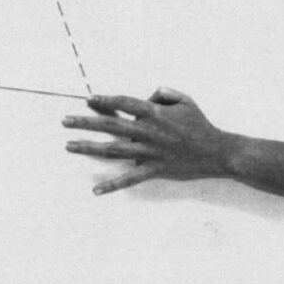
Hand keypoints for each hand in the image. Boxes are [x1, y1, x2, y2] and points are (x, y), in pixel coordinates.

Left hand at [63, 87, 231, 193]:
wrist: (218, 152)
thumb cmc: (201, 125)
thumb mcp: (185, 100)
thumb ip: (164, 93)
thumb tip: (147, 95)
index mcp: (155, 113)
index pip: (124, 103)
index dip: (105, 100)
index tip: (88, 99)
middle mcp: (148, 131)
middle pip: (110, 124)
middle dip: (85, 122)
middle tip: (64, 121)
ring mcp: (149, 151)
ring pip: (113, 149)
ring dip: (88, 147)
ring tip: (68, 145)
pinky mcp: (154, 169)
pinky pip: (130, 178)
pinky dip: (113, 185)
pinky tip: (96, 191)